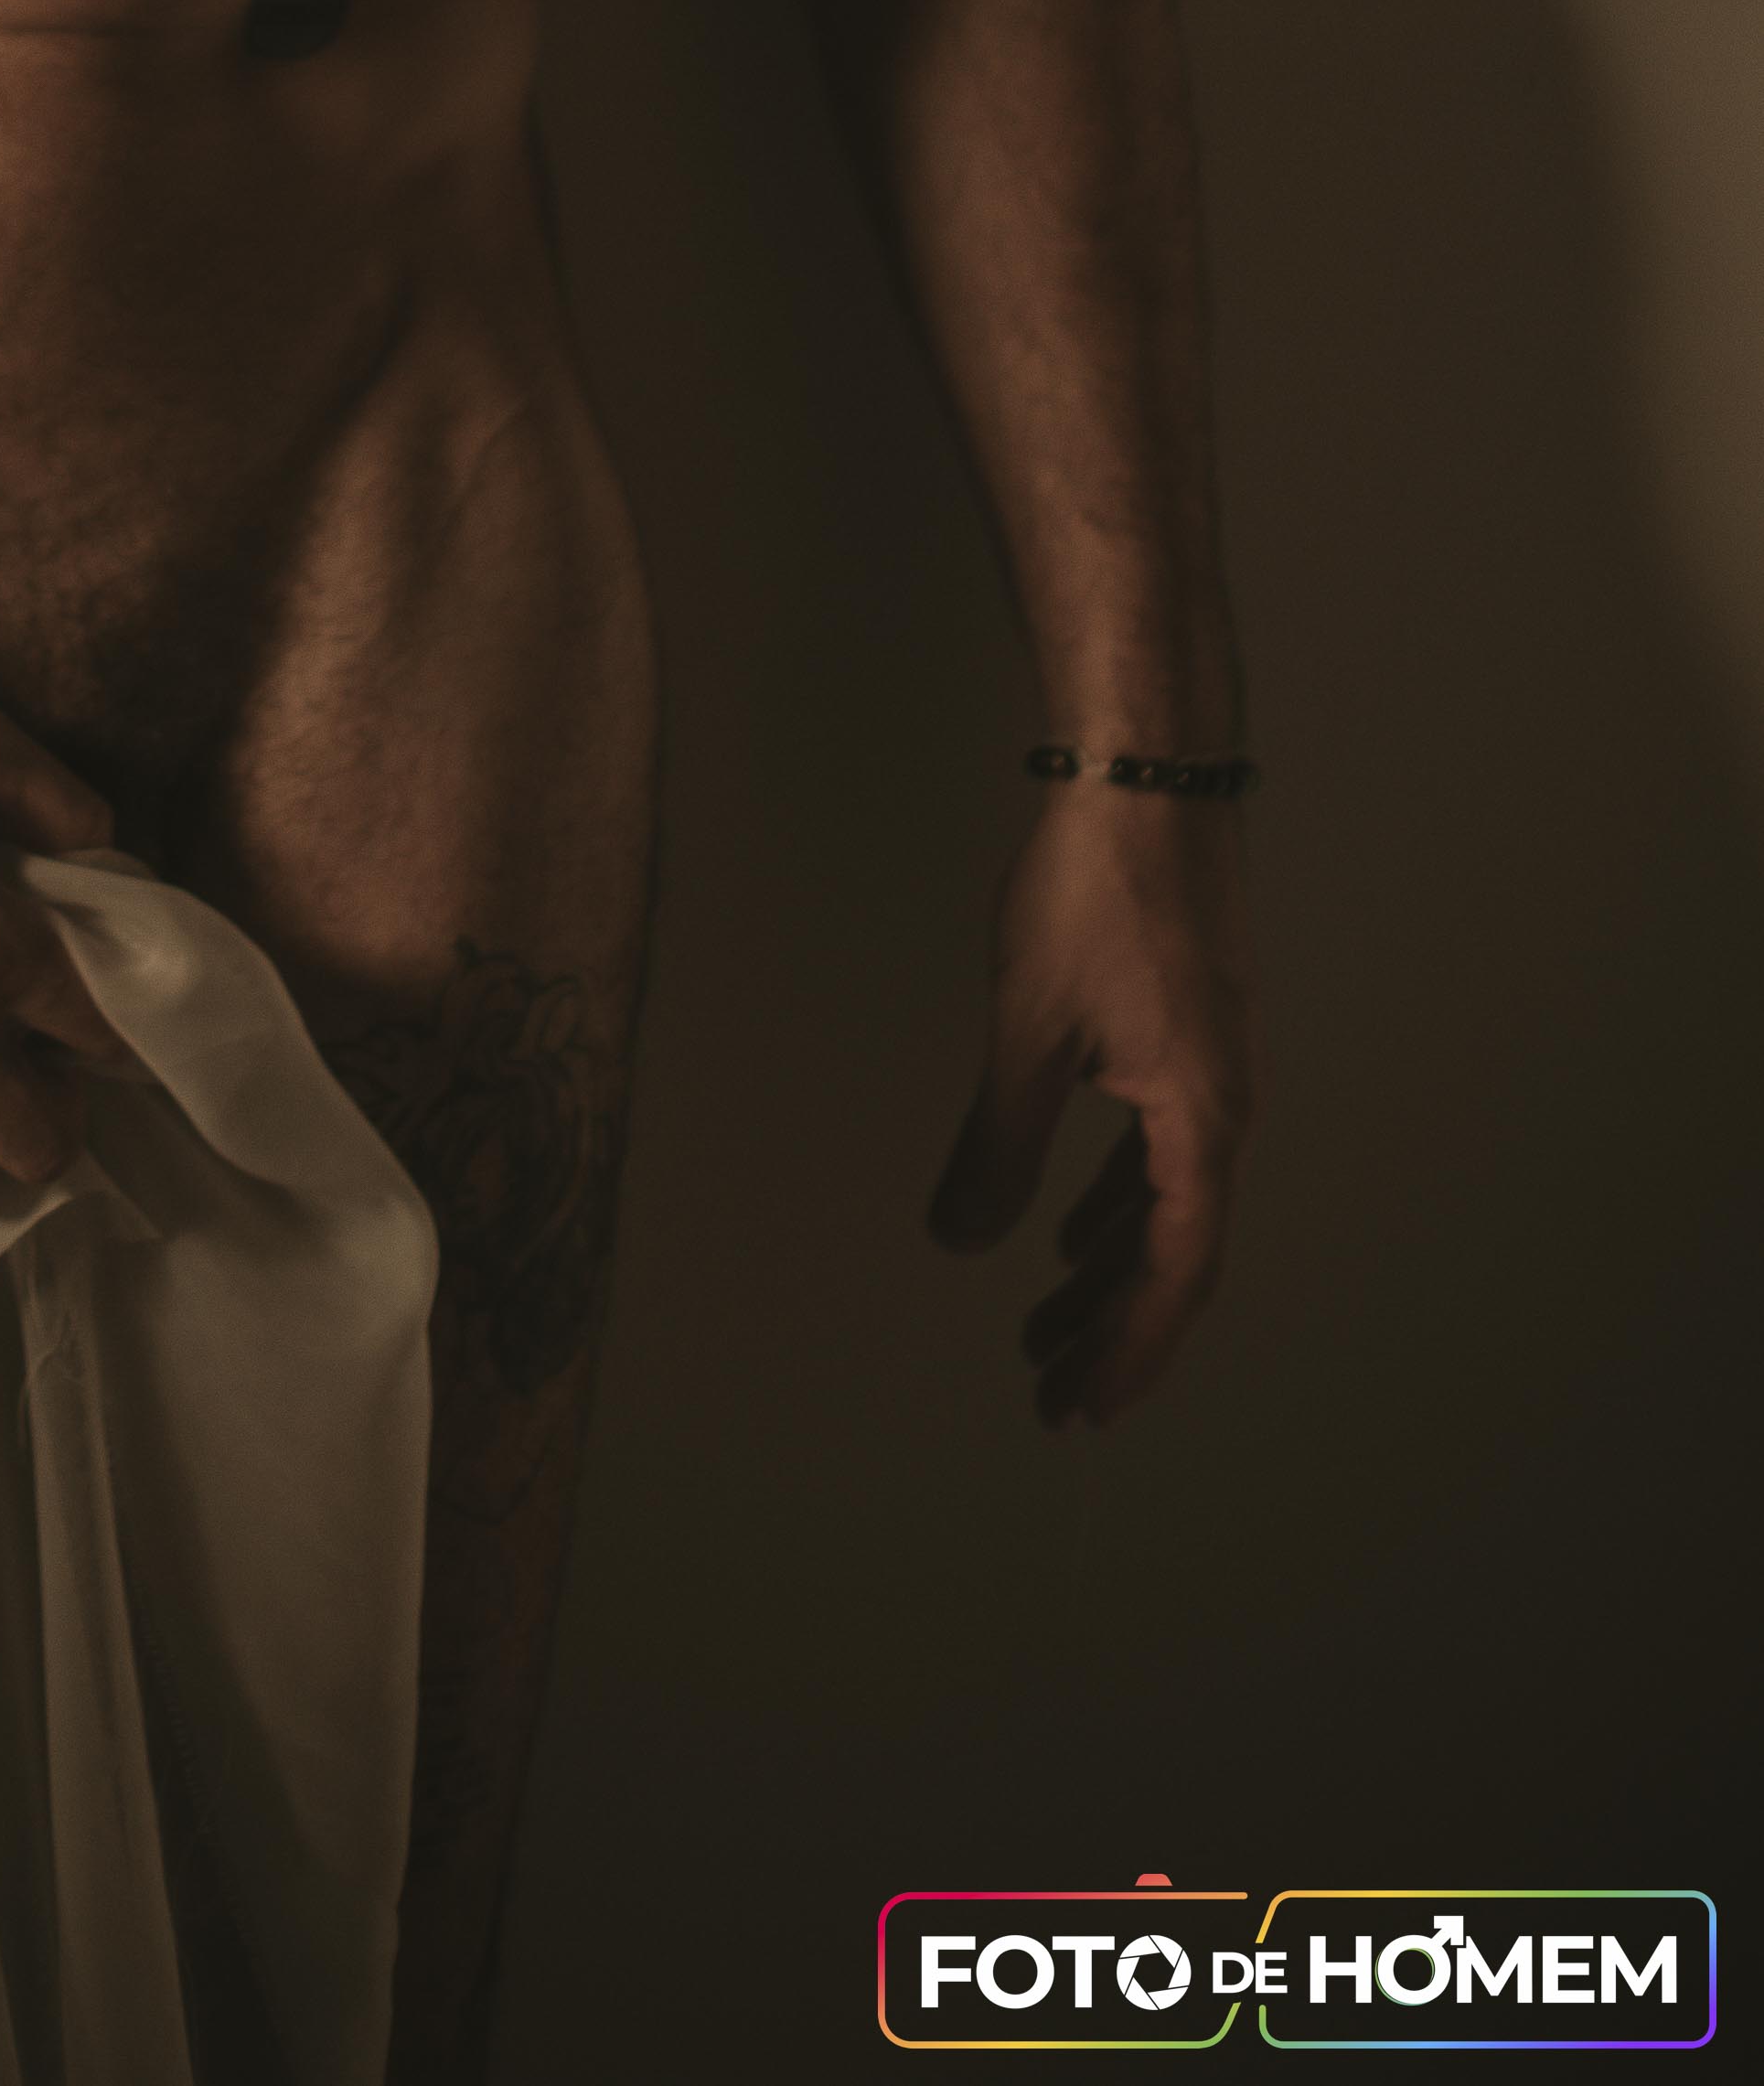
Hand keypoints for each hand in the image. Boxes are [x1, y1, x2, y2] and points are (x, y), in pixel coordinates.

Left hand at [926, 784, 1254, 1426]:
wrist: (1146, 776)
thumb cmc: (1093, 897)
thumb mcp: (1030, 1034)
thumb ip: (998, 1149)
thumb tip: (961, 1242)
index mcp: (1203, 1121)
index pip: (1173, 1274)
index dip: (1126, 1349)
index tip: (1077, 1408)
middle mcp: (1223, 1106)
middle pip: (1173, 1253)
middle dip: (1110, 1329)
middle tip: (1050, 1393)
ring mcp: (1210, 1066)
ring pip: (1164, 1202)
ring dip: (1107, 1268)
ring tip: (1043, 1325)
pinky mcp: (1186, 1029)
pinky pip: (1158, 1149)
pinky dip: (1115, 1200)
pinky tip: (1070, 1225)